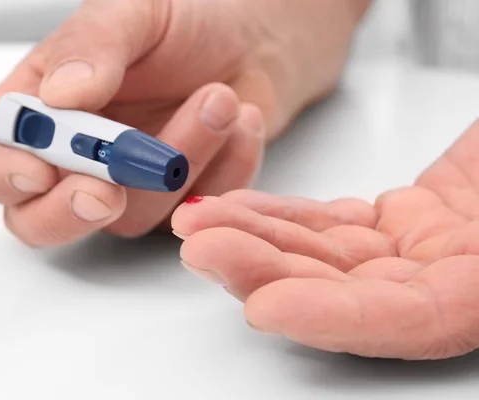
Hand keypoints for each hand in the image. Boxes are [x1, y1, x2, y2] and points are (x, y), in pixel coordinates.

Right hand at [0, 0, 366, 245]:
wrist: (251, 38)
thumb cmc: (183, 20)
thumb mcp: (131, 11)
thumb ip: (91, 47)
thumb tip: (59, 98)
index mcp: (36, 107)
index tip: (37, 168)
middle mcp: (72, 156)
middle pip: (36, 221)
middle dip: (72, 211)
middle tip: (111, 187)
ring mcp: (124, 186)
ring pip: (128, 216)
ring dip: (178, 161)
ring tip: (220, 98)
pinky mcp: (175, 201)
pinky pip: (191, 210)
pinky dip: (224, 167)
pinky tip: (242, 120)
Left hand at [172, 119, 478, 359]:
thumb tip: (456, 268)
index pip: (410, 320)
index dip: (336, 319)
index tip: (267, 306)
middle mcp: (453, 280)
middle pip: (348, 291)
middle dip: (268, 271)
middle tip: (204, 247)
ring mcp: (423, 252)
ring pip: (326, 256)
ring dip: (258, 240)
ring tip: (200, 223)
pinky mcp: (401, 220)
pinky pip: (329, 223)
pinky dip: (279, 215)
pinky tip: (234, 208)